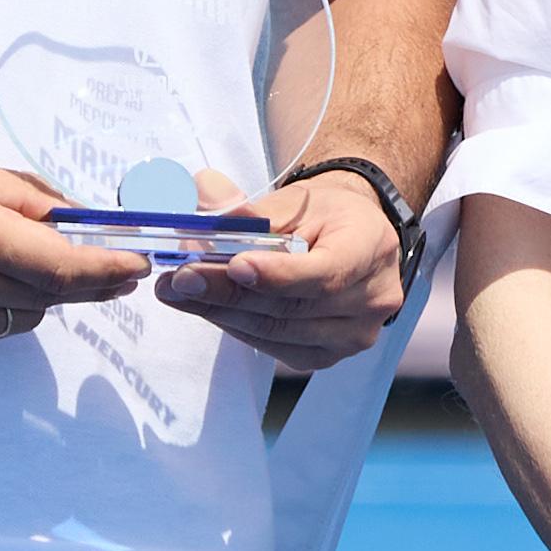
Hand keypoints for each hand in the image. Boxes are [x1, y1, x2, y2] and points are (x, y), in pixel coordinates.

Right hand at [0, 152, 144, 343]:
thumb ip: (18, 195)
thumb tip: (70, 214)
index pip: (64, 266)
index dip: (109, 271)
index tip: (137, 267)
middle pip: (52, 296)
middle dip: (85, 281)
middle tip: (110, 265)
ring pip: (23, 316)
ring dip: (41, 294)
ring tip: (32, 262)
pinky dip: (4, 308)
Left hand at [157, 162, 412, 374]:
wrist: (351, 239)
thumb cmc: (323, 214)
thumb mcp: (293, 199)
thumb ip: (248, 208)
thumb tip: (200, 194)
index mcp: (371, 248)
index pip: (325, 272)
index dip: (279, 274)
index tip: (234, 265)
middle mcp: (372, 300)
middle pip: (292, 307)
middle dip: (228, 293)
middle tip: (179, 279)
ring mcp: (352, 336)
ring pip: (276, 332)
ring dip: (221, 312)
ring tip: (178, 291)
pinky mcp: (326, 356)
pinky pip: (274, 347)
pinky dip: (236, 326)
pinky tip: (207, 307)